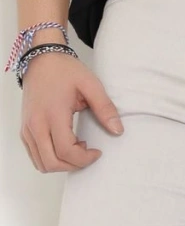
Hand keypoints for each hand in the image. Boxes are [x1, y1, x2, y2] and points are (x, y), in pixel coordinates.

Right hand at [19, 52, 122, 172]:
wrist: (41, 60)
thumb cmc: (65, 70)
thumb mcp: (91, 85)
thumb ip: (105, 108)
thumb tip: (118, 131)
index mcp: (52, 114)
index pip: (66, 151)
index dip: (84, 158)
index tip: (97, 151)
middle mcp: (35, 125)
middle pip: (51, 162)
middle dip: (74, 165)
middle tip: (88, 152)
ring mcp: (27, 128)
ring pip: (41, 163)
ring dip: (62, 163)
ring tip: (76, 148)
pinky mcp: (25, 129)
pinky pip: (35, 155)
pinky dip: (50, 158)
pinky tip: (64, 144)